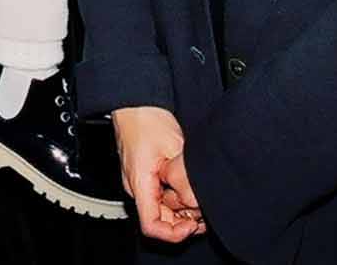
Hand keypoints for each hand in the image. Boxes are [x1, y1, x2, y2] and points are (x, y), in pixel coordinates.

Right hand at [113, 106, 204, 242]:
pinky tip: (187, 188)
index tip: (192, 224)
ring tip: (196, 198)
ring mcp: (139, 182)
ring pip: (160, 208)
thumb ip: (185, 178)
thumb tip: (197, 201)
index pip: (151, 226)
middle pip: (158, 220)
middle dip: (182, 221)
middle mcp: (135, 187)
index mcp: (139, 183)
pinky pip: (159, 196)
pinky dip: (175, 198)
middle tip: (202, 212)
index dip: (174, 233)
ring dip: (180, 209)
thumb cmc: (147, 118)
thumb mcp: (175, 148)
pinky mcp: (144, 175)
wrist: (135, 102)